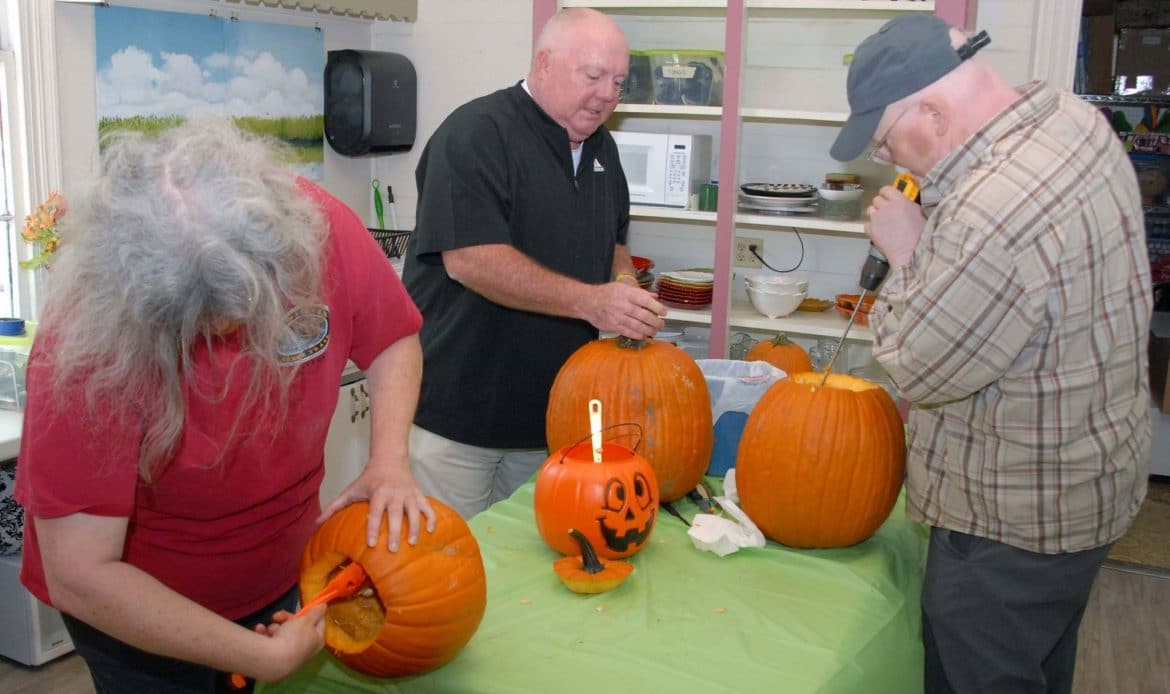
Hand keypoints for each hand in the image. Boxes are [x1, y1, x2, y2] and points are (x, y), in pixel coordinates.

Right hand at [249, 604, 326, 681]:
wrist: (273, 661)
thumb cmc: (293, 638)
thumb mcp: (306, 620)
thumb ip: (315, 612)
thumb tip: (324, 606)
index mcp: (317, 640)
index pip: (319, 622)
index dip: (311, 613)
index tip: (303, 607)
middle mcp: (305, 649)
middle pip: (298, 627)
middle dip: (286, 619)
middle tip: (277, 616)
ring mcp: (290, 655)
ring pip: (282, 633)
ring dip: (274, 627)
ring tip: (270, 629)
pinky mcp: (276, 659)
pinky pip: (271, 642)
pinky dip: (265, 635)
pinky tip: (260, 631)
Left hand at [318, 464, 435, 550]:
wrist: (390, 459)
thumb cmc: (368, 478)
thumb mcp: (351, 490)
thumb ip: (334, 506)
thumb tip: (316, 523)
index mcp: (378, 493)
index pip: (375, 512)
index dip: (372, 528)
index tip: (371, 544)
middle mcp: (395, 493)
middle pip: (395, 515)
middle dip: (394, 532)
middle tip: (393, 549)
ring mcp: (409, 494)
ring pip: (414, 512)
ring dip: (414, 528)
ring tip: (412, 543)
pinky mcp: (418, 493)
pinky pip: (427, 507)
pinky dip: (431, 518)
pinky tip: (431, 531)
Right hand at [583, 281, 666, 339]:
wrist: (588, 302)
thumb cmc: (607, 293)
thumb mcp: (623, 287)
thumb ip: (640, 292)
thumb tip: (655, 296)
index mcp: (627, 294)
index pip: (646, 301)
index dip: (658, 307)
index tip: (664, 312)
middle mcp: (624, 305)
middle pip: (644, 315)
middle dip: (656, 321)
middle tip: (661, 323)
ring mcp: (619, 317)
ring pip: (638, 326)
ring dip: (649, 330)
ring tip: (655, 330)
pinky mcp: (614, 326)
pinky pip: (629, 332)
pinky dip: (639, 335)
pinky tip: (644, 336)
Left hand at [865, 184, 926, 269]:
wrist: (910, 252)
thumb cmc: (920, 235)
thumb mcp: (919, 213)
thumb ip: (908, 205)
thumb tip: (903, 202)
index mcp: (900, 201)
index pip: (886, 189)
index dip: (886, 194)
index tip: (888, 198)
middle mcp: (886, 207)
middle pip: (876, 199)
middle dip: (881, 205)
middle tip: (886, 213)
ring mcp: (877, 218)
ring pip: (870, 210)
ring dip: (875, 215)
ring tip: (883, 223)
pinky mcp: (871, 230)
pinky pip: (866, 224)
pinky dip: (871, 228)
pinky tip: (879, 232)